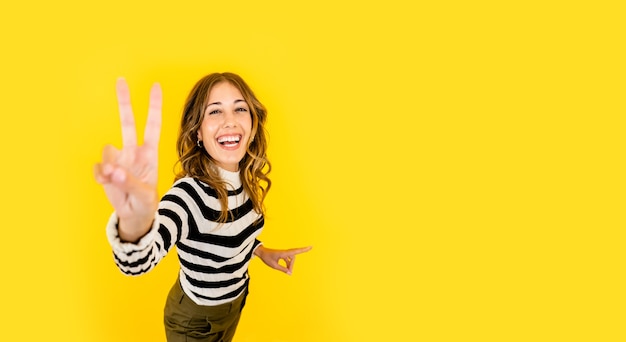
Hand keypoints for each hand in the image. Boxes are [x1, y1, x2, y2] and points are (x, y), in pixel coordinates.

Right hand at [94, 78, 162, 241]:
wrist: (134, 217)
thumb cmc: (146, 203)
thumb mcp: (146, 196)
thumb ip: (131, 182)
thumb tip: (113, 170)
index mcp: (149, 153)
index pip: (153, 126)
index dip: (154, 106)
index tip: (155, 86)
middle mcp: (133, 152)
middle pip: (128, 122)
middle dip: (124, 101)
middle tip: (121, 80)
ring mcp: (118, 160)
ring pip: (108, 151)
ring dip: (110, 166)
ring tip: (117, 181)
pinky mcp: (105, 170)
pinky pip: (98, 168)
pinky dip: (101, 176)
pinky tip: (108, 184)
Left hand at [255, 245, 312, 274]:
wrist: (261, 252)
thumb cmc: (267, 258)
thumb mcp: (274, 266)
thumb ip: (283, 269)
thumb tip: (290, 273)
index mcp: (284, 253)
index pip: (296, 251)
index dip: (304, 249)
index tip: (310, 247)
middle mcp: (285, 252)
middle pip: (293, 258)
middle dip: (292, 265)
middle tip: (290, 272)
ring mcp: (284, 253)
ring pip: (291, 259)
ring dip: (290, 265)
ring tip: (288, 271)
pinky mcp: (283, 254)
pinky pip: (288, 259)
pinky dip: (288, 263)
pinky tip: (286, 268)